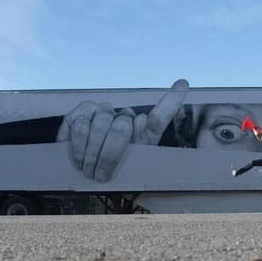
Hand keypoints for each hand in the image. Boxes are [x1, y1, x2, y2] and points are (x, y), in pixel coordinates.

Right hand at [56, 79, 189, 181]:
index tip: (183, 85)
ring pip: (100, 125)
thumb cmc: (111, 171)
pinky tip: (78, 159)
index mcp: (143, 131)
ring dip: (92, 153)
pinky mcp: (79, 112)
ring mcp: (102, 110)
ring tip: (88, 170)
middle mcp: (124, 115)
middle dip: (109, 155)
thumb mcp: (129, 168)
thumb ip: (138, 149)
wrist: (84, 173)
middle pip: (122, 126)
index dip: (172, 100)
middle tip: (101, 175)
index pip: (161, 114)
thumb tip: (141, 118)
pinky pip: (79, 126)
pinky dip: (78, 147)